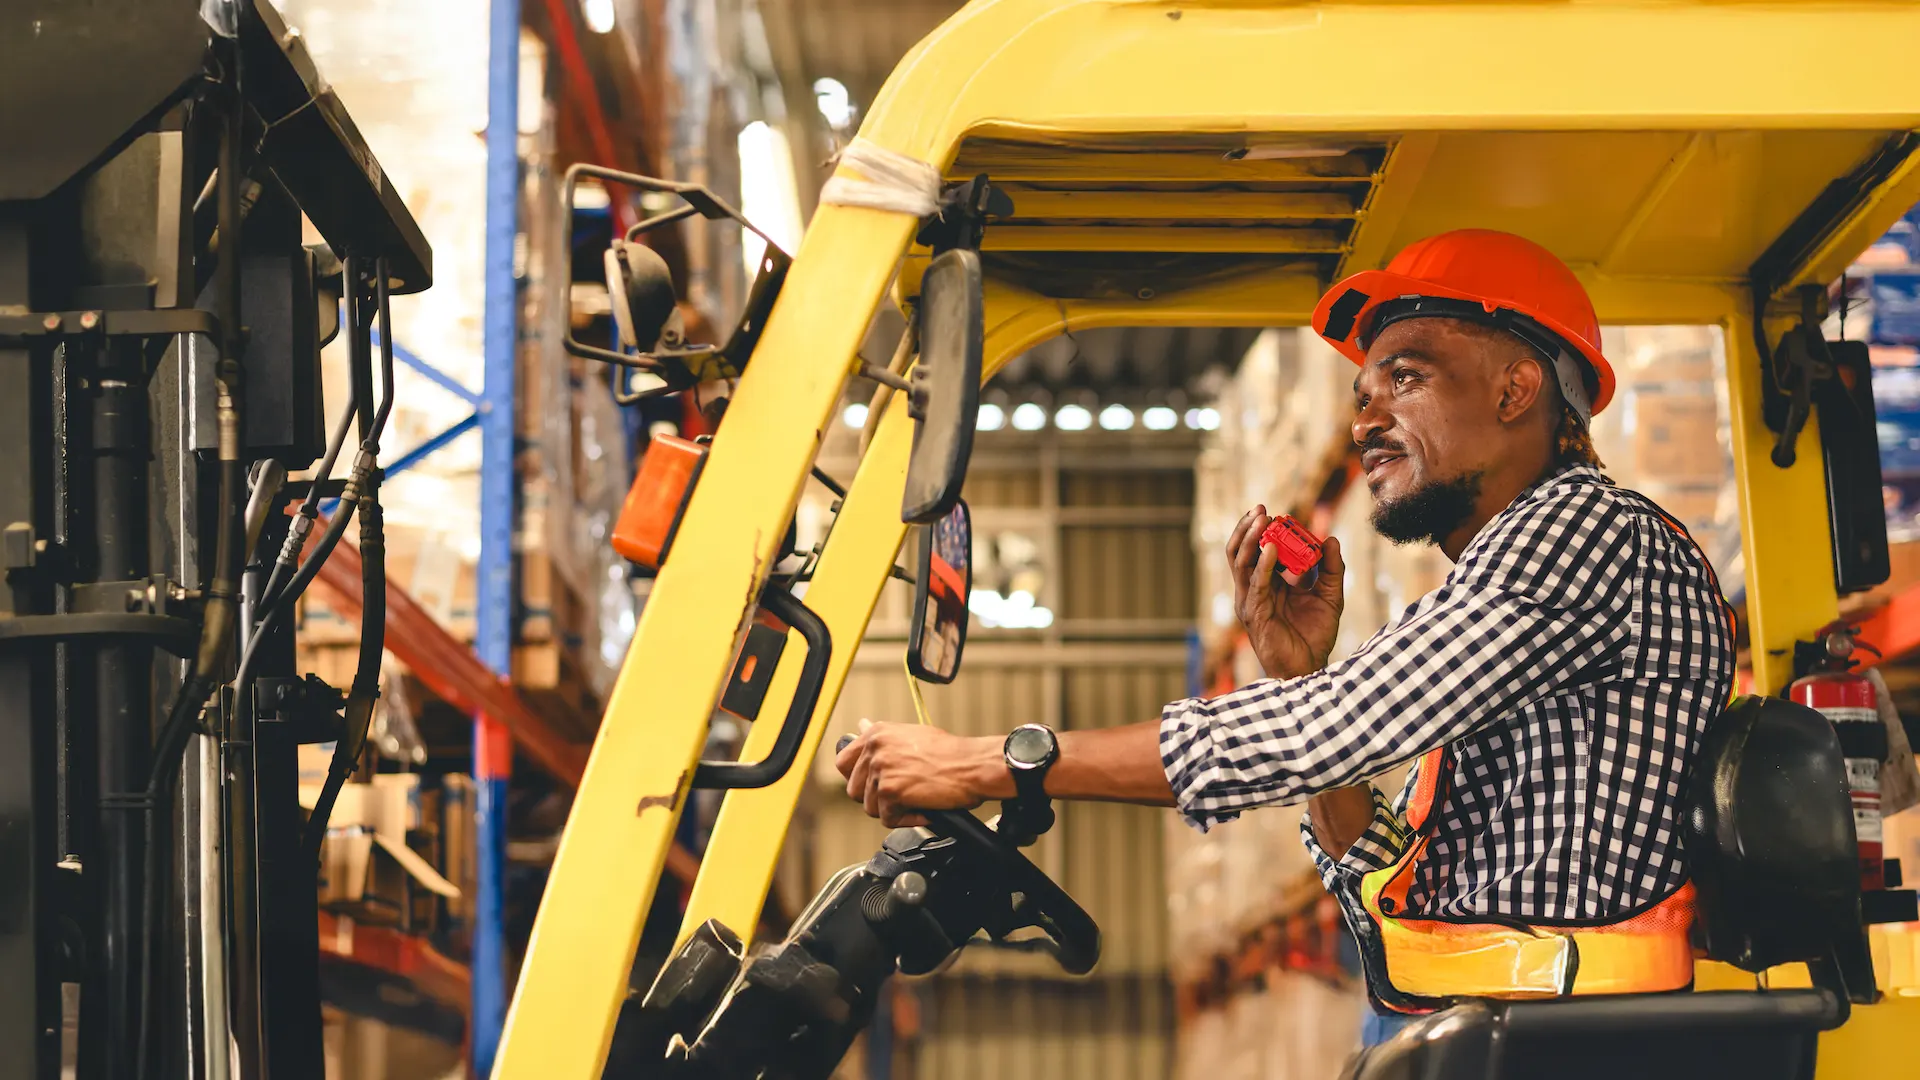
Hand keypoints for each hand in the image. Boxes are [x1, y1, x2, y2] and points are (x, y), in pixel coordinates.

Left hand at [835, 719, 1005, 826]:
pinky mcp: (890, 791)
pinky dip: (906, 820)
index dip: (856, 778)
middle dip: (876, 798)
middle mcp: (875, 748)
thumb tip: (861, 726)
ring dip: (893, 810)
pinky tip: (923, 809)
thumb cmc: (951, 753)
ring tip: (916, 801)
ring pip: (870, 807)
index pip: (843, 761)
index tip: (871, 784)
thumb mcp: (911, 734)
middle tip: (900, 796)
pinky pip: (888, 818)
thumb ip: (883, 737)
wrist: (973, 765)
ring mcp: (881, 769)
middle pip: (854, 789)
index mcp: (877, 733)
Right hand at [1225, 506, 1344, 678]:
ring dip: (1249, 538)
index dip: (1259, 530)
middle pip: (1239, 552)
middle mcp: (1253, 590)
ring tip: (1262, 519)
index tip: (1273, 512)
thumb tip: (1331, 539)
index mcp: (1266, 585)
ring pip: (1240, 563)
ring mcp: (1250, 601)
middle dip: (1247, 528)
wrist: (1310, 668)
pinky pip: (1256, 584)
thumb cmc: (1314, 636)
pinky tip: (1272, 548)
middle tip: (1261, 509)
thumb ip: (1330, 569)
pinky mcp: (1255, 614)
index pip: (1255, 551)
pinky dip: (1263, 564)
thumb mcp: (1330, 596)